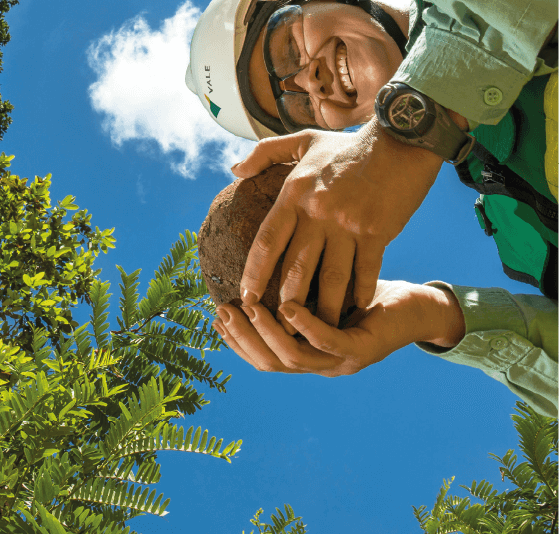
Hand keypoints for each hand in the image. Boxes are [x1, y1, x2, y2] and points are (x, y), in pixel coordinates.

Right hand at [213, 281, 464, 376]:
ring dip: (266, 333)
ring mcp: (342, 362)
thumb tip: (250, 269)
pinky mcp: (363, 350)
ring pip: (293, 357)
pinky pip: (327, 343)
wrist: (416, 305)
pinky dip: (305, 326)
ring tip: (248, 307)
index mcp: (308, 353)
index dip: (236, 341)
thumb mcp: (319, 290)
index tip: (216, 316)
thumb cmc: (365, 294)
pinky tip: (287, 305)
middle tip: (224, 311)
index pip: (262, 357)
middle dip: (242, 339)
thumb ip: (289, 290)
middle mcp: (321, 364)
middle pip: (270, 363)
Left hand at [231, 120, 442, 328]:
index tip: (245, 297)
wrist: (399, 141)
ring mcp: (348, 224)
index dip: (254, 272)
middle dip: (285, 302)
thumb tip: (234, 171)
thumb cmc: (348, 145)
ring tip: (315, 330)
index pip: (267, 240)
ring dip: (322, 308)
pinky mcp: (378, 232)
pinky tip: (356, 308)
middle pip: (296, 267)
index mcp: (295, 193)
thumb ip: (264, 154)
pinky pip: (366, 270)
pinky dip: (360, 292)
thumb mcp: (302, 140)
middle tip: (278, 326)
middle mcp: (317, 212)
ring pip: (330, 278)